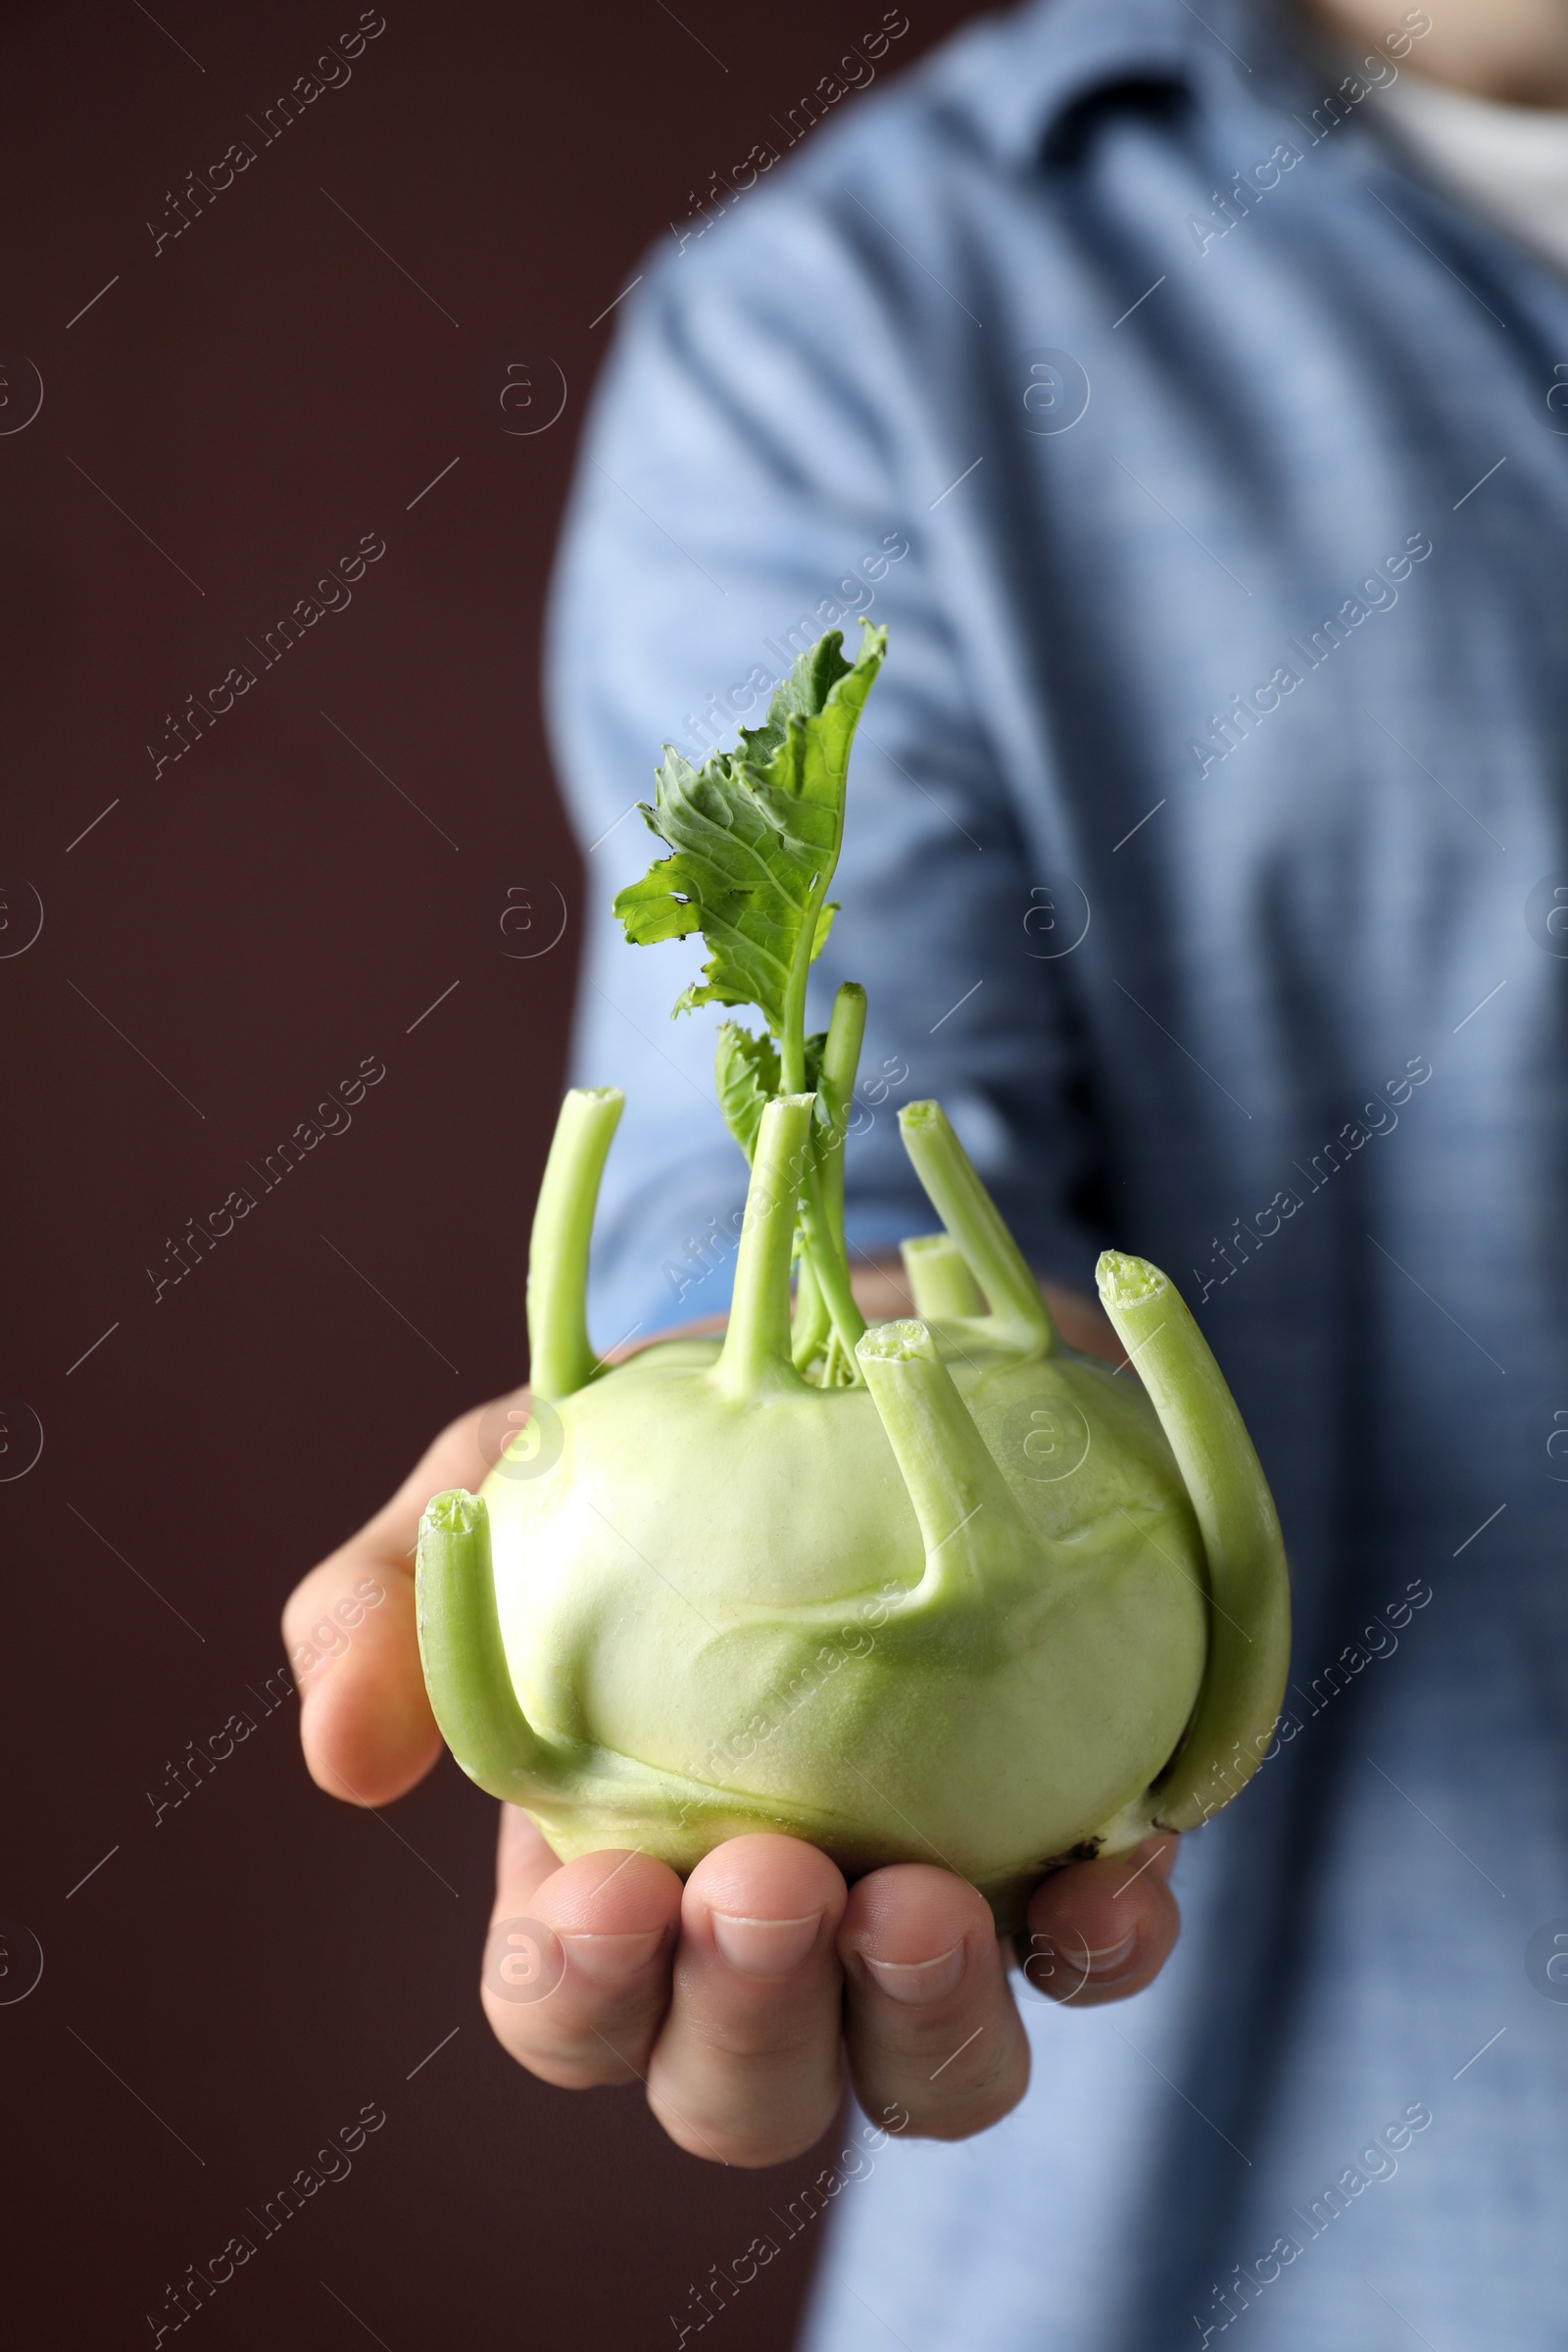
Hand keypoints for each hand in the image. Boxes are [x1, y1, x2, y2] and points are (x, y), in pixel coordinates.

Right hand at [283, 1371, 1181, 2166]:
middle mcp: (779, 1922)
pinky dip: (1106, 1943)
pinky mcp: (1079, 1848)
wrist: (885, 1324)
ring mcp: (934, 1903)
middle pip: (744, 2089)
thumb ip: (396, 1598)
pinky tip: (1113, 1878)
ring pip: (931, 2076)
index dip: (578, 1995)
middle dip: (745, 2031)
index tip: (607, 1892)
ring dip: (923, 2028)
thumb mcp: (513, 1467)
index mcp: (617, 1864)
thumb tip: (342, 1758)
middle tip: (767, 1884)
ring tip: (922, 1907)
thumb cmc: (675, 1421)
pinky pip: (1100, 1953)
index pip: (574, 2005)